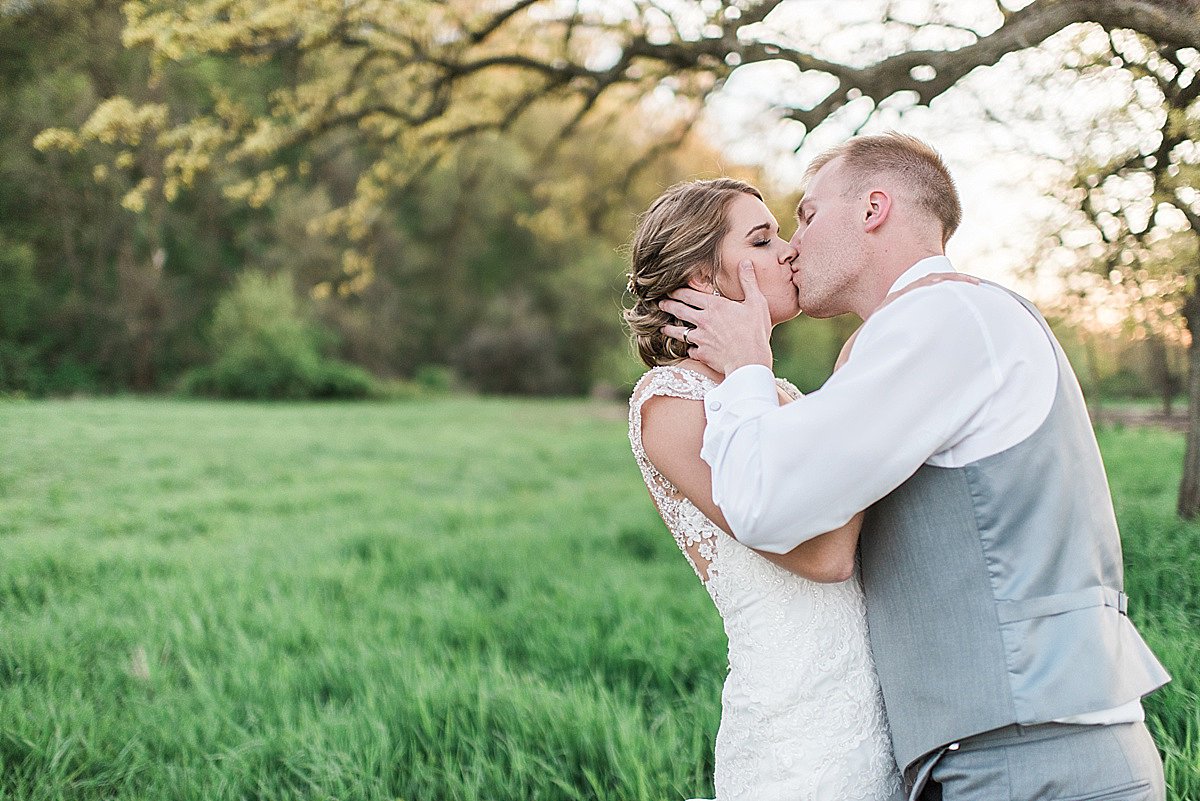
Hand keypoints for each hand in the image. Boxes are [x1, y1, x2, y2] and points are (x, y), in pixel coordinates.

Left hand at [659, 260, 772, 375]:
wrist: (749, 361)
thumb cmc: (755, 332)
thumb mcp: (756, 302)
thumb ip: (748, 281)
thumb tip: (746, 262)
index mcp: (713, 306)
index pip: (689, 295)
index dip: (678, 292)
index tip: (670, 290)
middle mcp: (702, 321)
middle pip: (679, 310)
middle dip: (668, 305)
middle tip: (660, 304)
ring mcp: (699, 338)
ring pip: (679, 332)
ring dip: (670, 328)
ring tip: (663, 327)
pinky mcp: (701, 354)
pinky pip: (690, 351)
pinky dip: (689, 349)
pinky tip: (688, 349)